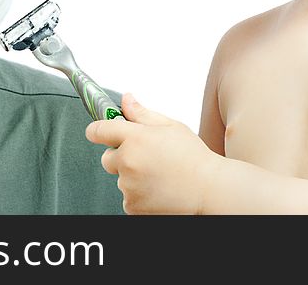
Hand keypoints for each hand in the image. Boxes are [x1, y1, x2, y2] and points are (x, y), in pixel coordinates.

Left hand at [85, 93, 220, 213]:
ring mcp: (129, 187)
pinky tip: (159, 189)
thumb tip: (126, 100)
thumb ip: (142, 113)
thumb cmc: (194, 158)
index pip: (98, 130)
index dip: (98, 130)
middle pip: (107, 158)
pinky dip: (139, 194)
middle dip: (120, 156)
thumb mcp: (171, 126)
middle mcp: (128, 163)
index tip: (100, 132)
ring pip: (120, 178)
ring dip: (132, 176)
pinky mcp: (133, 207)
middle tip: (145, 157)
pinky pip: (128, 196)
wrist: (210, 191)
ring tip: (159, 174)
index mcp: (135, 139)